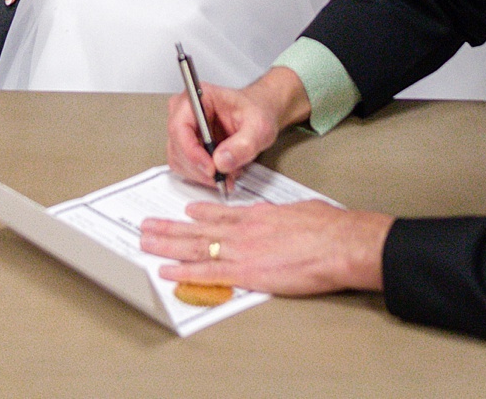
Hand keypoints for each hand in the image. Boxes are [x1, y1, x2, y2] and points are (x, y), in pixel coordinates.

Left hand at [139, 200, 394, 295]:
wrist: (339, 243)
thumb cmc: (328, 228)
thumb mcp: (300, 212)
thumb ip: (281, 217)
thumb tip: (279, 219)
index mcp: (258, 216)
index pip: (221, 214)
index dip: (199, 214)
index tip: (185, 213)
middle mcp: (243, 230)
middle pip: (198, 229)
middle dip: (170, 228)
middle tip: (147, 227)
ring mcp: (242, 250)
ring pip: (196, 247)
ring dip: (167, 245)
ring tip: (146, 242)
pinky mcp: (247, 272)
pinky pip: (209, 272)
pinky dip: (185, 272)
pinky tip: (168, 272)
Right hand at [166, 66, 307, 191]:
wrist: (260, 113)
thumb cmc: (257, 111)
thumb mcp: (259, 126)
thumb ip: (243, 144)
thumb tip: (222, 161)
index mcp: (199, 97)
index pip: (180, 127)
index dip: (192, 152)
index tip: (211, 168)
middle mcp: (186, 111)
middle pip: (178, 147)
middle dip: (201, 168)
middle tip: (225, 176)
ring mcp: (184, 129)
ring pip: (180, 160)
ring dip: (202, 174)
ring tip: (227, 173)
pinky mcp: (187, 145)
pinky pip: (186, 167)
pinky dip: (203, 175)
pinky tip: (221, 172)